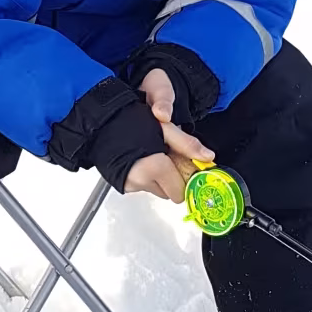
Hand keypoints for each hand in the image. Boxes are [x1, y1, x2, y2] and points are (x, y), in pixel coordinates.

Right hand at [123, 70, 214, 201]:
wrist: (104, 119)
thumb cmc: (132, 119)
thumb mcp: (165, 128)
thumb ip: (187, 145)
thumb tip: (208, 157)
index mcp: (154, 168)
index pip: (180, 191)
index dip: (186, 177)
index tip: (186, 164)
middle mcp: (140, 180)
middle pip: (170, 192)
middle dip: (173, 177)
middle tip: (169, 156)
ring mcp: (130, 184)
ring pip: (157, 190)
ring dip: (160, 177)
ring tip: (155, 154)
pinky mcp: (123, 185)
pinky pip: (144, 186)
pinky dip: (147, 177)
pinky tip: (143, 159)